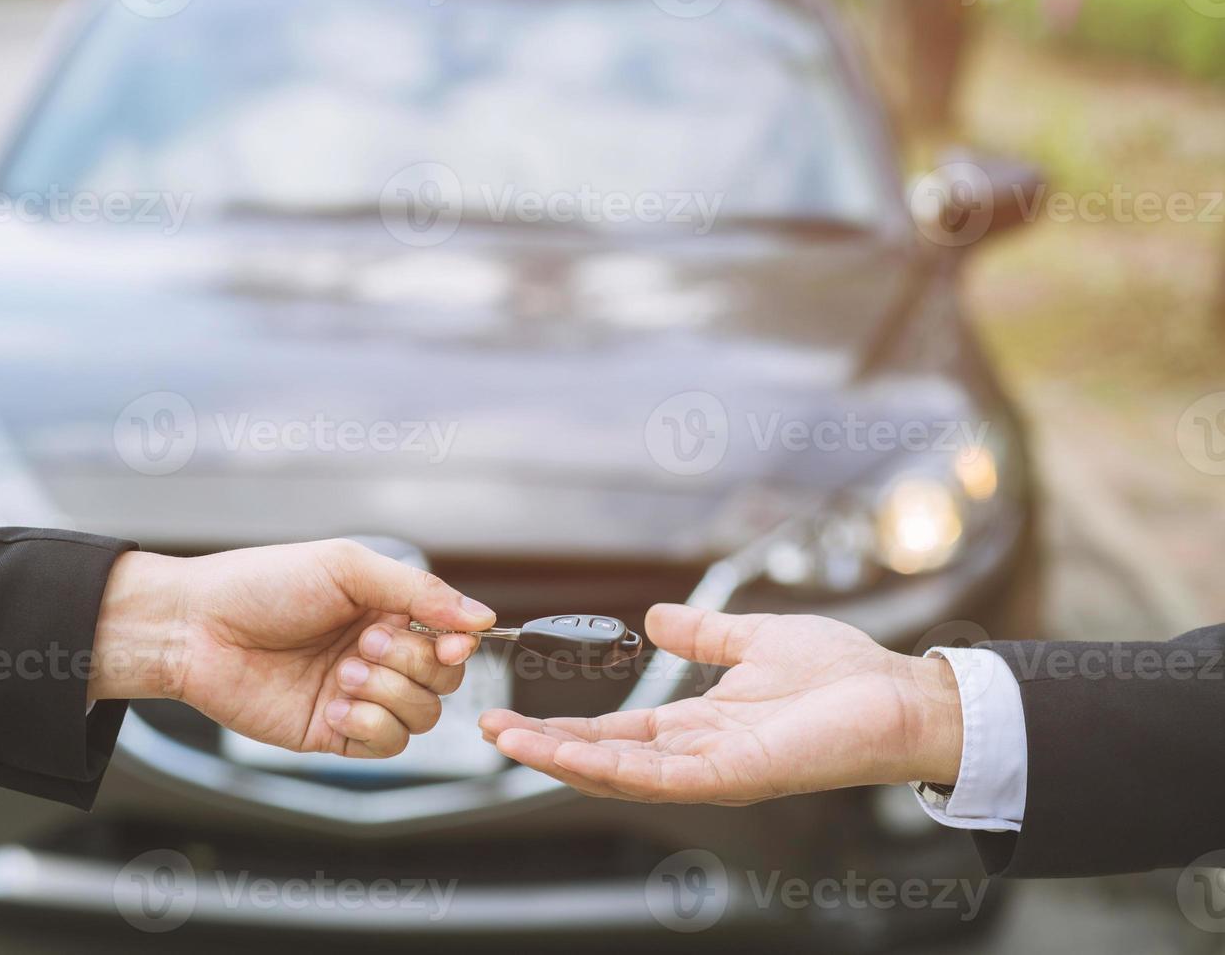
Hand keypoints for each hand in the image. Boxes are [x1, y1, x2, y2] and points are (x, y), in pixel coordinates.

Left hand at [89, 540, 495, 757]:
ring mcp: (357, 696)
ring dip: (390, 694)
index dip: (459, 643)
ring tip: (345, 672)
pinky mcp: (333, 734)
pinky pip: (385, 746)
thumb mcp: (348, 567)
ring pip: (422, 716)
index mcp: (385, 610)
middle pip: (444, 680)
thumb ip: (419, 591)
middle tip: (365, 642)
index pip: (451, 636)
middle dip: (413, 662)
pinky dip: (372, 728)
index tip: (451, 641)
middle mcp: (378, 654)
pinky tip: (338, 706)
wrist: (196, 628)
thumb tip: (481, 618)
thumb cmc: (262, 584)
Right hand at [479, 603, 961, 803]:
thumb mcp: (753, 640)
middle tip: (491, 730)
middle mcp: (698, 756)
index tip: (517, 716)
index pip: (617, 733)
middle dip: (545, 747)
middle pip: (605, 758)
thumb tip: (656, 617)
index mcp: (701, 726)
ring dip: (560, 757)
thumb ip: (703, 634)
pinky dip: (606, 765)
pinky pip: (657, 776)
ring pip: (619, 772)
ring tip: (509, 740)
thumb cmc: (842, 674)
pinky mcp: (732, 776)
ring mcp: (712, 771)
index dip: (565, 727)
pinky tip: (565, 753)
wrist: (900, 695)